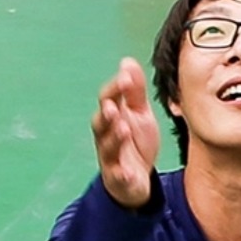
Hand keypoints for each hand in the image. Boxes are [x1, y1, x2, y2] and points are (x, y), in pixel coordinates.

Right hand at [92, 58, 158, 208]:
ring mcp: (110, 157)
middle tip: (114, 106)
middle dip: (106, 113)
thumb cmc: (135, 142)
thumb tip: (127, 61)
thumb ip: (134, 90)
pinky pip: (117, 176)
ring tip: (123, 129)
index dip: (116, 88)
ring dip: (114, 138)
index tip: (127, 78)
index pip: (109, 98)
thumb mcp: (139, 113)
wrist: (135, 179)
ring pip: (107, 147)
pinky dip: (121, 174)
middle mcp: (105, 135)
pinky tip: (126, 171)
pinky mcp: (117, 178)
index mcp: (112, 116)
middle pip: (101, 122)